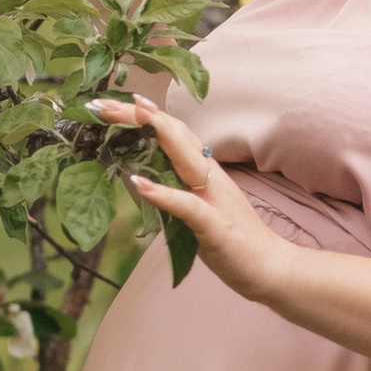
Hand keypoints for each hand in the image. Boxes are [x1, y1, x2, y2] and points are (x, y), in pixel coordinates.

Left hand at [95, 95, 288, 303]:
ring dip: (154, 135)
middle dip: (139, 116)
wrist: (269, 267)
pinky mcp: (215, 225)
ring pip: (185, 157)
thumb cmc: (231, 239)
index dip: (144, 116)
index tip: (111, 104)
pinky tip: (139, 182)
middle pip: (175, 134)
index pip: (172, 133)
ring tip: (124, 119)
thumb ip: (172, 188)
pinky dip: (163, 193)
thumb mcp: (196, 208)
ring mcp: (214, 198)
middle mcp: (210, 176)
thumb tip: (135, 176)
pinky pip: (188, 205)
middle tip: (101, 104)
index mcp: (205, 171)